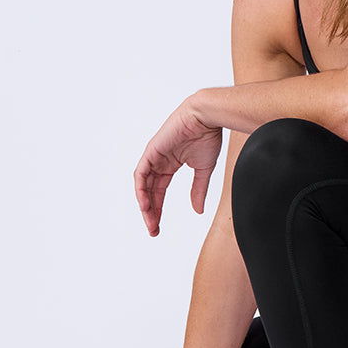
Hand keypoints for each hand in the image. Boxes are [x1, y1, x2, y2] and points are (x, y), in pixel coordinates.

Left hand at [134, 97, 222, 235]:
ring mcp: (153, 156)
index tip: (159, 226)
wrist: (206, 117)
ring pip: (142, 185)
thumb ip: (198, 190)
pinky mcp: (151, 151)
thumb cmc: (207, 136)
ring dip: (145, 204)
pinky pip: (141, 174)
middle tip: (153, 230)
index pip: (159, 191)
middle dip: (151, 212)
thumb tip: (198, 210)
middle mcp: (159, 162)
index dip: (159, 209)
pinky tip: (145, 204)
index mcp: (170, 165)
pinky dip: (140, 189)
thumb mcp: (203, 170)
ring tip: (150, 221)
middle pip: (149, 192)